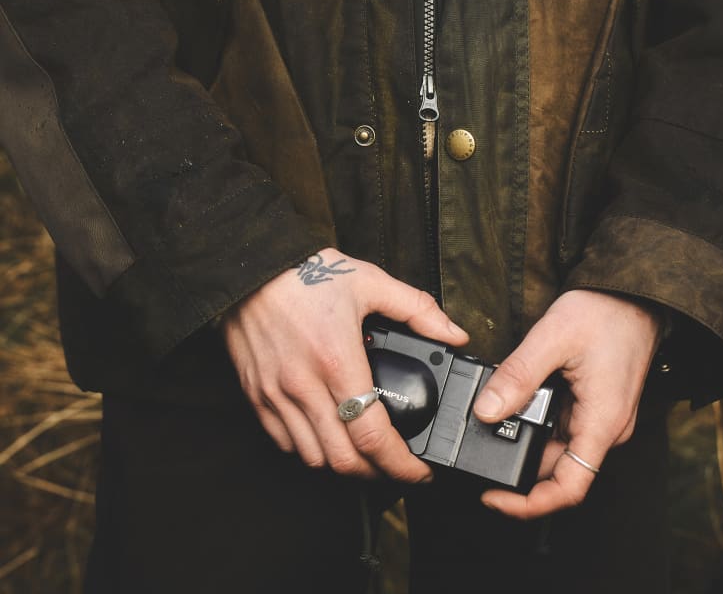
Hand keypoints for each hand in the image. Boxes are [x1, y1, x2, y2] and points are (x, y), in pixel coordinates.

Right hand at [222, 248, 468, 482]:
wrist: (252, 266)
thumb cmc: (306, 273)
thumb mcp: (370, 281)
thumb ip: (417, 309)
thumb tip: (453, 334)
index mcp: (337, 361)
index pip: (372, 436)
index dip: (400, 465)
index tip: (418, 471)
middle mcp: (304, 386)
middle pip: (343, 460)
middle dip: (376, 474)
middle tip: (395, 467)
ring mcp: (276, 394)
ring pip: (312, 457)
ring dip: (342, 464)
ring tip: (363, 453)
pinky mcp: (256, 394)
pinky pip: (283, 441)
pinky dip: (309, 448)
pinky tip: (326, 434)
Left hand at [472, 289, 661, 517]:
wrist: (635, 291)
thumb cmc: (606, 311)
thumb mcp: (553, 337)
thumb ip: (518, 376)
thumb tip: (486, 411)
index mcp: (602, 423)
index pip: (568, 488)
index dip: (528, 503)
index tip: (493, 497)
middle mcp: (606, 428)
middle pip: (558, 467)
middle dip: (517, 463)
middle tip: (479, 446)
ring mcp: (602, 416)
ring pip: (558, 445)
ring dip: (526, 437)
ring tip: (494, 418)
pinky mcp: (596, 403)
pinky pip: (563, 424)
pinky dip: (537, 419)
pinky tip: (516, 401)